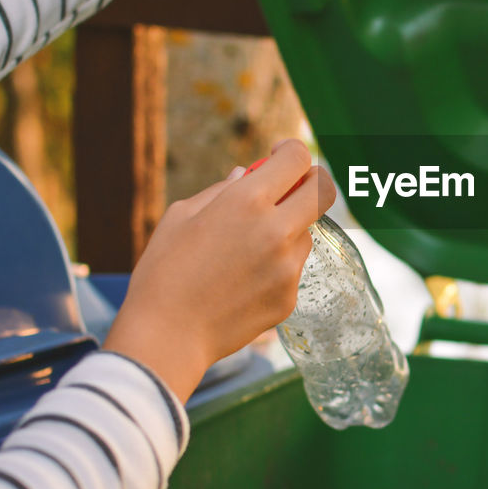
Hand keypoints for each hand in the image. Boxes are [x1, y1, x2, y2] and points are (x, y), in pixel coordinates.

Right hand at [103, 140, 335, 401]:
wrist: (166, 337)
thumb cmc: (164, 272)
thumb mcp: (181, 217)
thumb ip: (222, 190)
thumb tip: (247, 173)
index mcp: (247, 202)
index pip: (298, 159)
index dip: (292, 151)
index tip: (280, 155)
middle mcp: (276, 231)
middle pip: (323, 191)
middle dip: (310, 182)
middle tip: (289, 188)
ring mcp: (288, 267)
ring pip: (306, 232)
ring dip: (288, 229)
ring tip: (245, 250)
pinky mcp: (290, 297)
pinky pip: (293, 268)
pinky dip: (276, 265)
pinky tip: (242, 280)